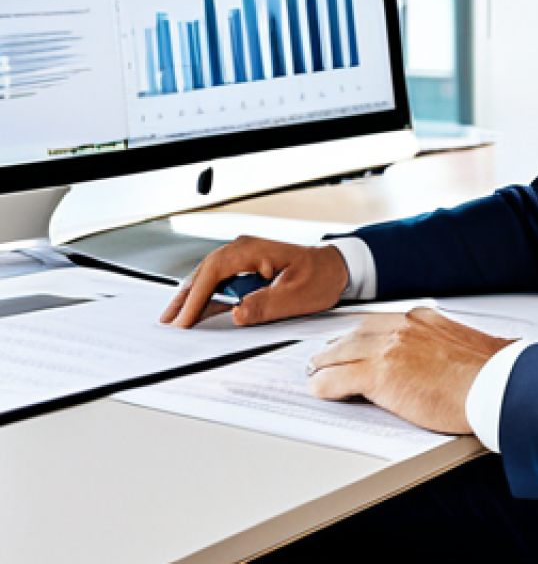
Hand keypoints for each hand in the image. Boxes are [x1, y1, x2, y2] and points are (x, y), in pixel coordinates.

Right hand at [160, 236, 349, 328]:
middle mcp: (244, 249)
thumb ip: (266, 305)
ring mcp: (244, 258)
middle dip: (185, 298)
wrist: (336, 267)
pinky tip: (195, 313)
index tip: (183, 319)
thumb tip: (237, 314)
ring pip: (209, 278)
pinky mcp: (246, 269)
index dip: (196, 296)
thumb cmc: (321, 275)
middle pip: (205, 273)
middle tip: (167, 322)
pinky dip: (206, 298)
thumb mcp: (297, 295)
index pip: (215, 271)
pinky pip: (220, 283)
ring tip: (174, 320)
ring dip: (192, 298)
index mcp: (254, 249)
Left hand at [306, 308, 514, 433]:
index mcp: (422, 319)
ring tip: (315, 371)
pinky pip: (337, 379)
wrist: (495, 384)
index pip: (381, 322)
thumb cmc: (492, 373)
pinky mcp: (380, 375)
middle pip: (357, 333)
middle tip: (326, 355)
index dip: (363, 335)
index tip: (356, 341)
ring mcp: (389, 349)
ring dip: (325, 363)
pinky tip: (317, 389)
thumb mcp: (468, 346)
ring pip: (342, 353)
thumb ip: (451, 345)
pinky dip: (323, 384)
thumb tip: (459, 357)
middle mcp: (402, 327)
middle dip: (339, 346)